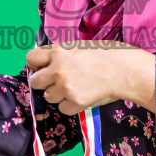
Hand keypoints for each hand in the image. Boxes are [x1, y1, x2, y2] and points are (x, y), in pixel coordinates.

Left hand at [26, 41, 155, 115]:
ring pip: (49, 97)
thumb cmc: (107, 54)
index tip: (41, 68)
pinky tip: (82, 96)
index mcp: (59, 51)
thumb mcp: (79, 46)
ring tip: (75, 88)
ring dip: (59, 95)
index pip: (31, 58)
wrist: (124, 70)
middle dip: (44, 83)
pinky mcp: (75, 102)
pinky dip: (70, 106)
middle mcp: (58, 69)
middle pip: (35, 82)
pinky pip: (62, 109)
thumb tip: (46, 62)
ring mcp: (65, 87)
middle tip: (57, 82)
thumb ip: (61, 54)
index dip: (35, 65)